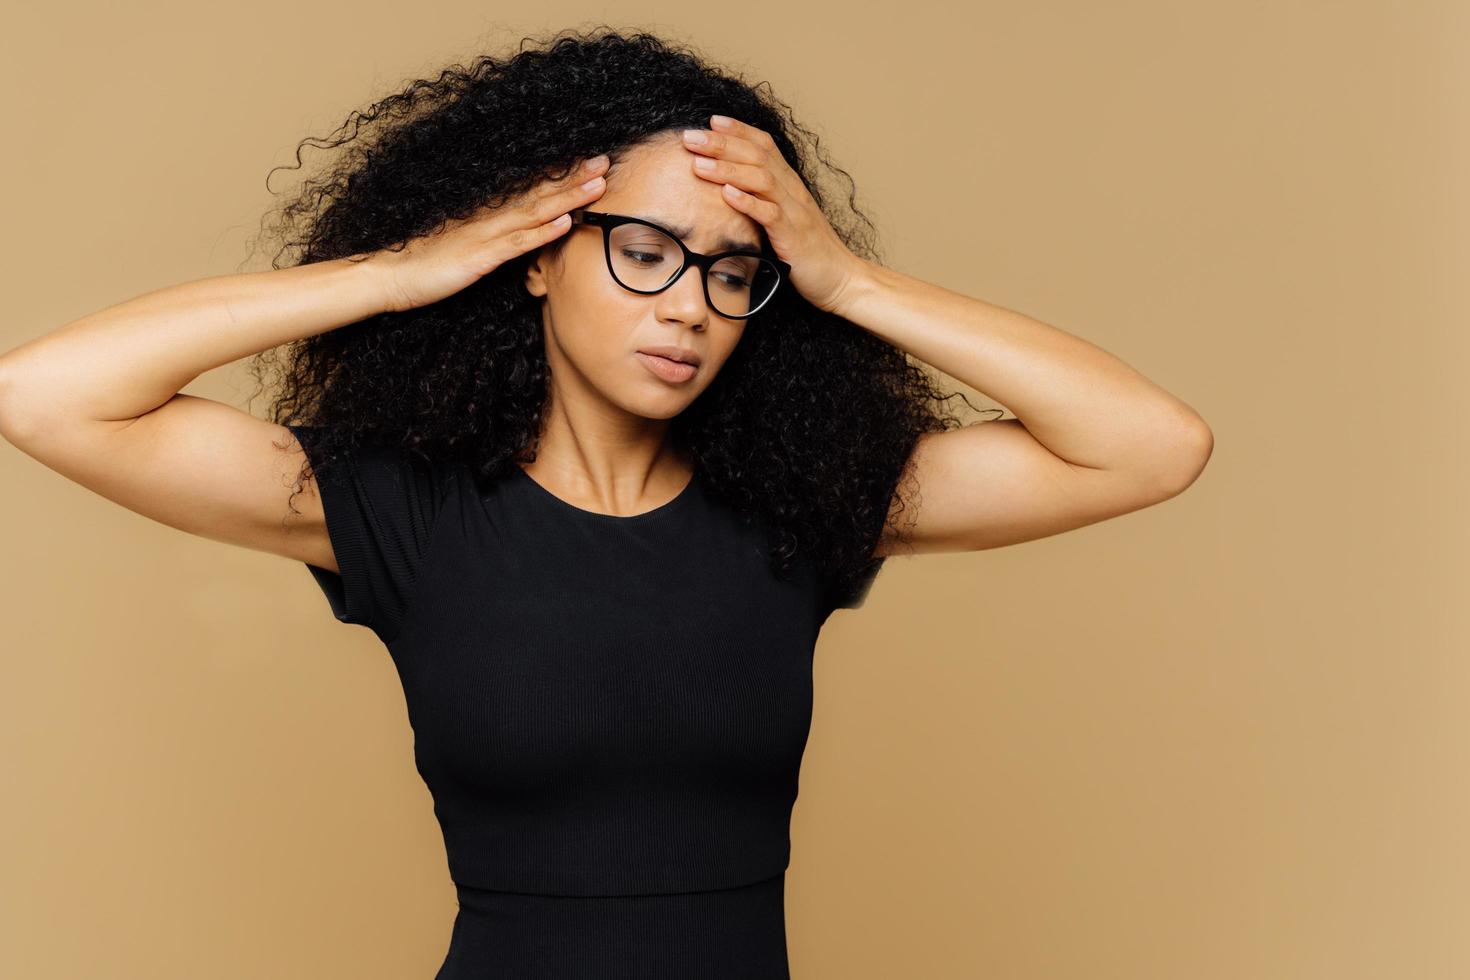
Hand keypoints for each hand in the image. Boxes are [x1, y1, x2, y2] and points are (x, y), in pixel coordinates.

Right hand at [369, 154, 609, 313]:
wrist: (389, 277)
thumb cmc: (425, 264)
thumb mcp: (466, 247)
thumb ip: (494, 239)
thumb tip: (521, 234)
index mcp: (486, 214)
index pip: (530, 190)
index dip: (560, 175)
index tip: (589, 162)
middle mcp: (489, 218)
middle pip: (538, 194)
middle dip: (573, 178)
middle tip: (605, 161)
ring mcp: (484, 236)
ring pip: (534, 213)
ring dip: (566, 198)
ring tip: (597, 185)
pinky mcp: (478, 258)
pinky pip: (515, 244)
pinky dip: (540, 233)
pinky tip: (564, 223)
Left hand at [681, 114, 867, 315]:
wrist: (842, 277)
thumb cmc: (809, 250)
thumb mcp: (786, 217)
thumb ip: (764, 200)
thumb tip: (732, 190)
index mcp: (790, 184)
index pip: (765, 145)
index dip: (739, 130)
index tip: (711, 120)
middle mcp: (793, 191)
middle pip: (757, 155)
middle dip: (722, 143)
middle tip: (690, 136)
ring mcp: (795, 211)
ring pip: (761, 179)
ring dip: (728, 169)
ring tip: (698, 164)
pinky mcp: (793, 236)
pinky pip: (770, 214)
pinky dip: (748, 202)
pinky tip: (726, 195)